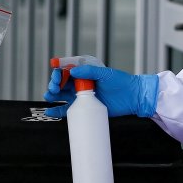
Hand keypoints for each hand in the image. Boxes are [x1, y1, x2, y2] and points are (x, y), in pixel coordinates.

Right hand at [43, 64, 158, 117]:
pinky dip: (58, 111)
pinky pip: (68, 110)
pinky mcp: (84, 108)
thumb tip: (72, 71)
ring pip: (61, 95)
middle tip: (54, 87)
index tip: (56, 76)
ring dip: (52, 95)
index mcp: (84, 73)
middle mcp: (80, 84)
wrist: (133, 97)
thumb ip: (89, 72)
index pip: (66, 71)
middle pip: (61, 83)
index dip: (58, 73)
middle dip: (54, 84)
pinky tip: (50, 110)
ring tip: (49, 96)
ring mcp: (81, 96)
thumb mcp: (105, 74)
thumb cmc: (121, 82)